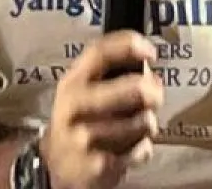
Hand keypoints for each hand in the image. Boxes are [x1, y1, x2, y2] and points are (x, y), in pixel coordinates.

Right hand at [40, 31, 163, 188]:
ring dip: (148, 124)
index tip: (150, 51)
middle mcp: (76, 106)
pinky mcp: (99, 164)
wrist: (57, 166)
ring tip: (138, 126)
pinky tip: (130, 148)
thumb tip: (151, 75)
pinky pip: (141, 149)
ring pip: (142, 121)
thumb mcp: (81, 90)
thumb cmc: (79, 121)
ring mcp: (86, 137)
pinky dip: (143, 149)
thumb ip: (110, 75)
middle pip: (131, 89)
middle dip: (152, 91)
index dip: (129, 46)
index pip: (100, 53)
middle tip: (155, 95)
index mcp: (72, 82)